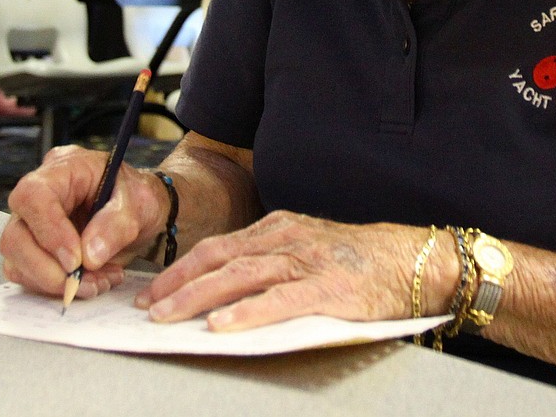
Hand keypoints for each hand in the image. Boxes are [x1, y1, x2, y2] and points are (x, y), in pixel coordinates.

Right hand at [0, 145, 165, 300]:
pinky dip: (57, 288)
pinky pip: (29, 277)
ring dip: (55, 283)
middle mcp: (40, 195)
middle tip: (82, 283)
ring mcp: (32, 224)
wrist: (142, 213)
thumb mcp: (140, 203)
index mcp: (65, 168)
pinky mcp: (34, 250)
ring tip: (97, 283)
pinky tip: (91, 283)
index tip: (75, 260)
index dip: (49, 231)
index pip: (34, 196)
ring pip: (17, 262)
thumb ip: (116, 225)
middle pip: (15, 235)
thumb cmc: (138, 197)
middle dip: (47, 269)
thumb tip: (89, 256)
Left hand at [135, 210, 456, 330]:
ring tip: (169, 317)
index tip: (152, 292)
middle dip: (177, 284)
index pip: (218, 247)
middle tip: (146, 308)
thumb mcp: (306, 248)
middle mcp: (286, 238)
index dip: (180, 269)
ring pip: (240, 276)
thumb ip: (270, 262)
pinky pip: (279, 301)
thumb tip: (222, 291)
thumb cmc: (357, 261)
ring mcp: (306, 261)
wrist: (409, 259)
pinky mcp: (327, 289)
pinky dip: (247, 313)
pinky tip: (224, 326)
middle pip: (219, 258)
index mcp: (278, 228)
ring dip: (198, 297)